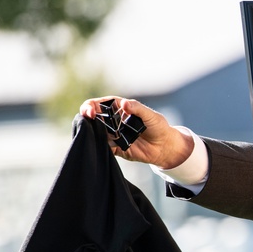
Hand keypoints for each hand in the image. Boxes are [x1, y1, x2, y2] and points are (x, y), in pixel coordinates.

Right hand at [79, 96, 193, 168]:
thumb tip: (123, 103)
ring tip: (95, 132)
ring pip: (95, 132)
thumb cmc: (159, 127)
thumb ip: (137, 108)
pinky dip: (99, 145)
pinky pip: (103, 146)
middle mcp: (113, 121)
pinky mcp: (115, 148)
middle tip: (89, 119)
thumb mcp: (151, 115)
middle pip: (93, 117)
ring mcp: (113, 134)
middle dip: (87, 117)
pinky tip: (101, 144)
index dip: (91, 105)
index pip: (99, 104)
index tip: (91, 111)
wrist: (166, 147)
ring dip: (92, 132)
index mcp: (119, 108)